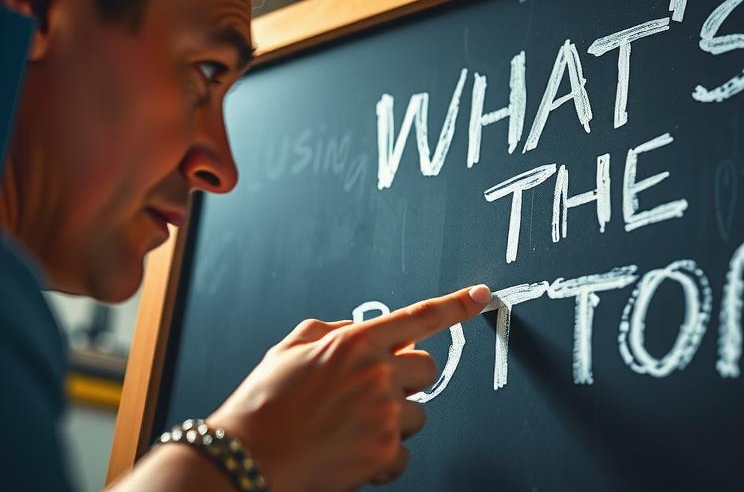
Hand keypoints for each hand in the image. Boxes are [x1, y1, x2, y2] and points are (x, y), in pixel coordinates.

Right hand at [206, 285, 490, 490]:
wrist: (247, 459)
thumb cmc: (262, 407)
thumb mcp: (289, 350)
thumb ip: (332, 332)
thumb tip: (356, 331)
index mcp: (355, 342)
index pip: (419, 317)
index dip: (456, 306)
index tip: (482, 297)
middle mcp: (376, 373)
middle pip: (427, 369)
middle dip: (407, 380)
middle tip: (373, 396)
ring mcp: (384, 413)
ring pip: (417, 414)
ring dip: (392, 423)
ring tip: (349, 431)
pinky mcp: (384, 452)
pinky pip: (403, 453)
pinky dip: (382, 460)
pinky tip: (351, 456)